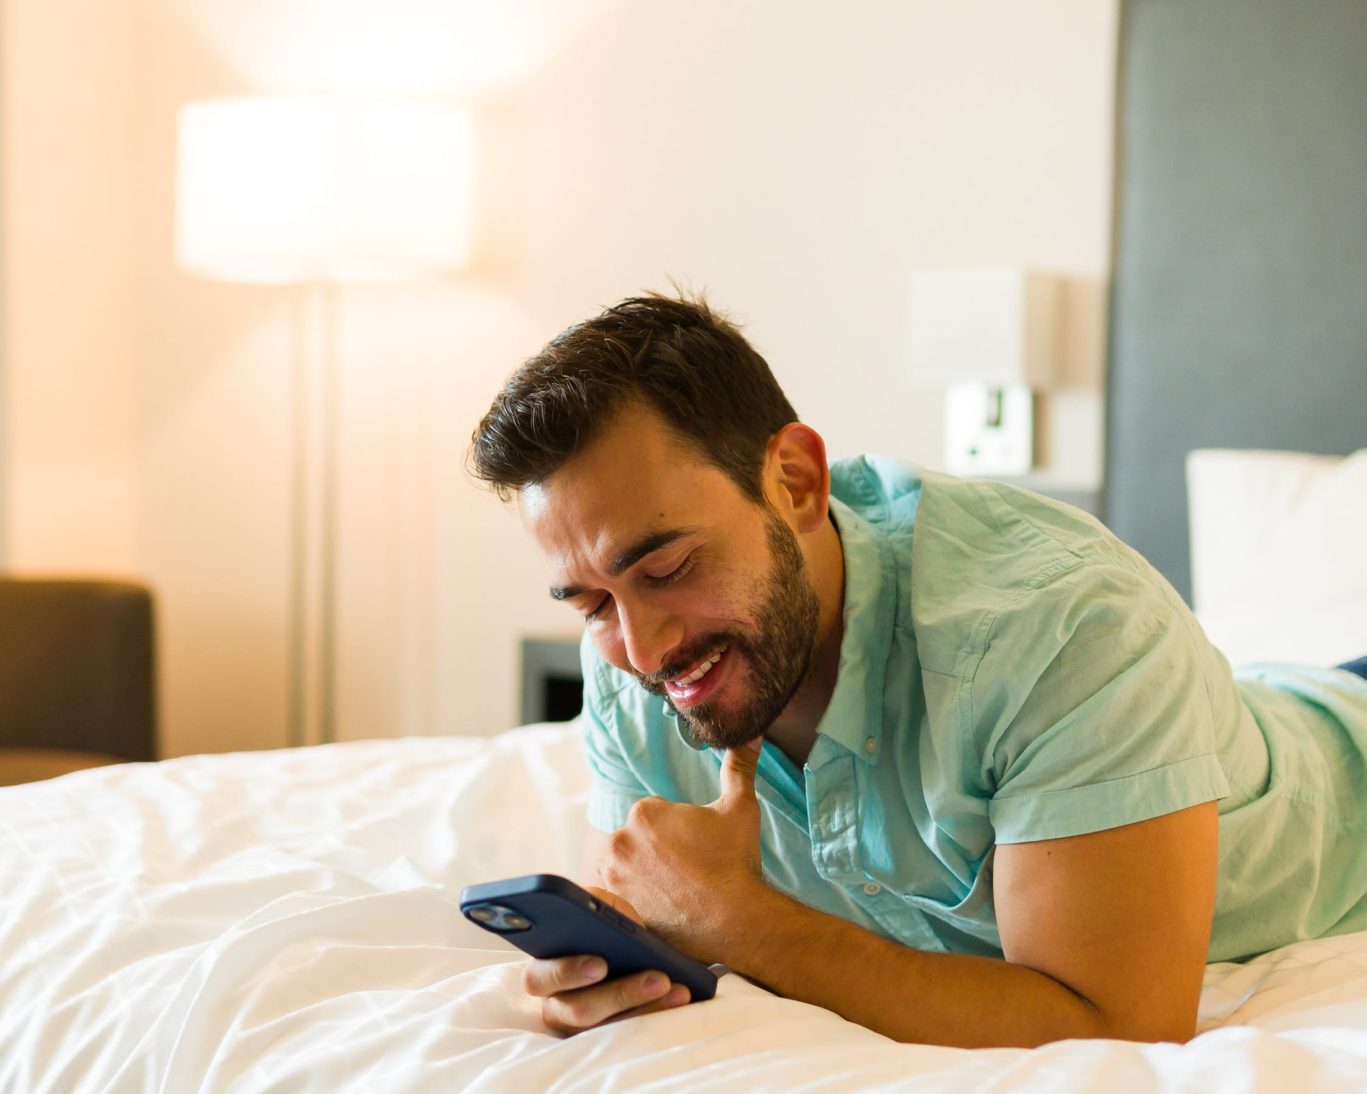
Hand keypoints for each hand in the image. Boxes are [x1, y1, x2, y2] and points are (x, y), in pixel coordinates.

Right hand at [521, 886, 691, 1033]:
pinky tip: (680, 997)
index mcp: (542, 970)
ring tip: (678, 989)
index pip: (535, 978)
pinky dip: (657, 1015)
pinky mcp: (604, 1039)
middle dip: (620, 994)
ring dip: (647, 1007)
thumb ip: (593, 904)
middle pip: (579, 1010)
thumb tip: (597, 909)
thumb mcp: (598, 909)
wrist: (620, 949)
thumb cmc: (602, 928)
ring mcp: (580, 1028)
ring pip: (609, 1028)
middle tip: (658, 979)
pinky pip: (629, 1035)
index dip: (566, 973)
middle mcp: (555, 1004)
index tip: (601, 964)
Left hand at [597, 740, 764, 955]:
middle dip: (659, 849)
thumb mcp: (740, 808)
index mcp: (644, 812)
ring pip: (628, 864)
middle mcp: (620, 841)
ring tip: (678, 886)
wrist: (736, 921)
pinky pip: (621, 895)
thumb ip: (739, 768)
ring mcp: (615, 877)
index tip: (697, 845)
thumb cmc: (736, 862)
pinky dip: (636, 896)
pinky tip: (664, 902)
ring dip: (644, 871)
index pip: (655, 813)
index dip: (679, 829)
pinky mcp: (617, 907)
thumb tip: (751, 734)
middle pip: (639, 838)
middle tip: (691, 867)